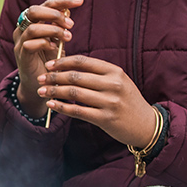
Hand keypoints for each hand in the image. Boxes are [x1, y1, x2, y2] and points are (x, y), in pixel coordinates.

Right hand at [11, 0, 82, 116]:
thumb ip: (60, 25)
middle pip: (34, 11)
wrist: (40, 84)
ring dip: (53, 30)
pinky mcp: (21, 56)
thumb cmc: (49, 59)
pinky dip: (45, 43)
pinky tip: (56, 48)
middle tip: (71, 24)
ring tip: (67, 37)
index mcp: (33, 22)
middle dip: (54, 15)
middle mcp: (23, 29)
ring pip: (33, 28)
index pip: (46, 4)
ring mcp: (20, 42)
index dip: (62, 1)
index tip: (80, 1)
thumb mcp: (57, 39)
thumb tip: (69, 10)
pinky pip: (30, 44)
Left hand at [38, 53, 160, 148]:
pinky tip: (51, 105)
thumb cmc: (128, 101)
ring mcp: (109, 102)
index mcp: (114, 71)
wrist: (146, 124)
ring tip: (42, 91)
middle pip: (75, 76)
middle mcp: (112, 84)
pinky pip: (77, 111)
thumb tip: (68, 66)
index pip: (83, 62)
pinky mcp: (105, 119)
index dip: (62, 62)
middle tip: (40, 78)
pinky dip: (61, 107)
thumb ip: (98, 73)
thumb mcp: (119, 81)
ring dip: (54, 91)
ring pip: (73, 93)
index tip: (49, 64)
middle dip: (54, 77)